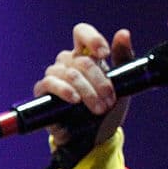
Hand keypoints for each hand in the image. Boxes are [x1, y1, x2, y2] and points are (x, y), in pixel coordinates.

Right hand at [35, 23, 133, 147]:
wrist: (97, 135)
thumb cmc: (109, 106)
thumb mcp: (123, 83)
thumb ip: (124, 57)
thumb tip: (123, 33)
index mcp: (87, 55)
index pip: (81, 33)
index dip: (92, 39)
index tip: (104, 54)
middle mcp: (69, 62)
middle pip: (81, 60)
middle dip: (100, 81)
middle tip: (110, 99)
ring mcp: (55, 76)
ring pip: (69, 73)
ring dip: (87, 90)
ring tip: (99, 107)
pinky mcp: (44, 93)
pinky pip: (49, 83)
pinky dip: (64, 90)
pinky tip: (75, 99)